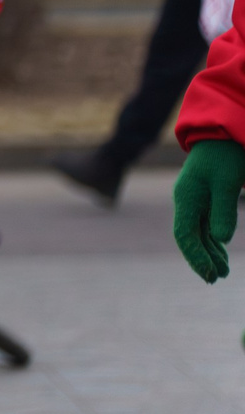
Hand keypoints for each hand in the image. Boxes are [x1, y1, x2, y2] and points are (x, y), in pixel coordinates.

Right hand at [175, 138, 244, 281]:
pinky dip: (213, 241)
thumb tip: (221, 239)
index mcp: (186, 198)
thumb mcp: (228, 183)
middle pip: (189, 237)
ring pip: (198, 233)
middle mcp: (186, 201)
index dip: (196, 256)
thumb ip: (224, 210)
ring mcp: (194, 200)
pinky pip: (205, 225)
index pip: (185, 234)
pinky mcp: (205, 198)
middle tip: (216, 279)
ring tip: (223, 271)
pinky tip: (222, 251)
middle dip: (202, 259)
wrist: (223, 134)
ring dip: (209, 252)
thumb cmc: (225, 156)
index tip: (210, 274)